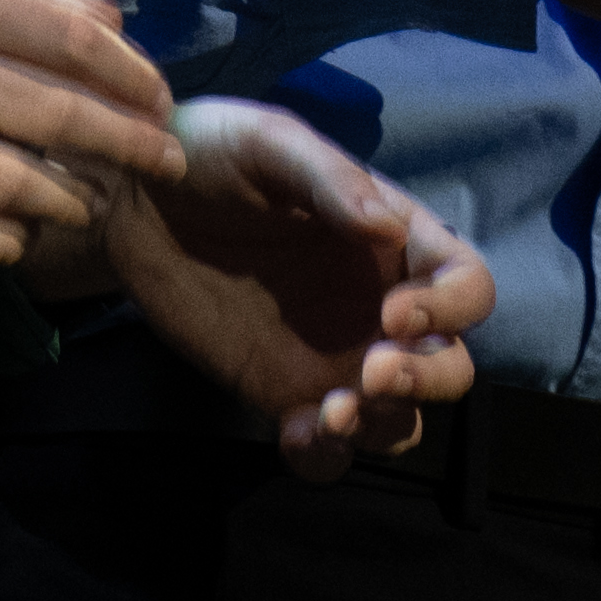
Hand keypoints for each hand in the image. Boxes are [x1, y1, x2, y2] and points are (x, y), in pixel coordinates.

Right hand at [0, 0, 188, 254]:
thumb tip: (109, 14)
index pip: (71, 33)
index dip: (132, 73)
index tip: (164, 100)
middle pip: (56, 109)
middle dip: (127, 144)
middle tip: (166, 165)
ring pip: (11, 179)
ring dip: (66, 200)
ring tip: (90, 208)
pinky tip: (17, 240)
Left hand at [82, 102, 497, 475]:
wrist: (134, 202)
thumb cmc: (211, 153)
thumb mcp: (269, 143)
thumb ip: (329, 179)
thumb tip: (388, 226)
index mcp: (394, 239)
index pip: (466, 283)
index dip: (451, 307)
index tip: (393, 315)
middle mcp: (379, 305)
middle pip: (451, 364)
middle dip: (427, 379)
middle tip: (369, 375)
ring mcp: (335, 356)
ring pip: (400, 418)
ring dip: (382, 425)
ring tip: (328, 414)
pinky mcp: (285, 394)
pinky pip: (328, 448)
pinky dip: (324, 456)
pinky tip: (290, 432)